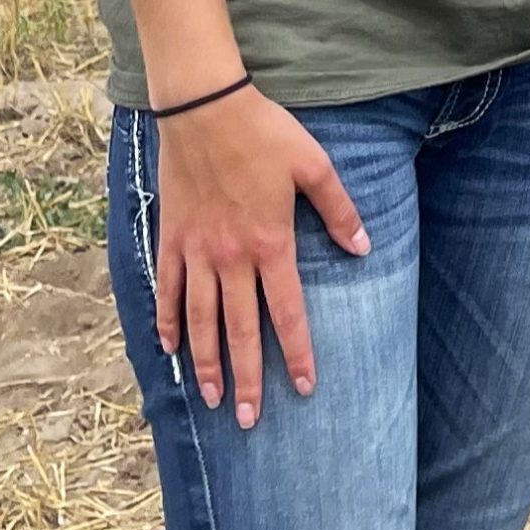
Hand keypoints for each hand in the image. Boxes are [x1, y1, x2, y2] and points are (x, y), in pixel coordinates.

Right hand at [154, 83, 368, 427]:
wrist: (205, 109)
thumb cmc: (264, 133)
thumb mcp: (315, 166)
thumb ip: (340, 210)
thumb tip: (363, 247)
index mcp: (271, 244)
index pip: (286, 312)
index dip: (296, 353)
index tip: (304, 387)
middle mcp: (231, 258)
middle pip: (239, 331)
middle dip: (247, 378)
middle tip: (248, 420)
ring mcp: (196, 251)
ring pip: (199, 321)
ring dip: (206, 363)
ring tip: (212, 399)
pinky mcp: (170, 238)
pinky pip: (166, 290)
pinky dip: (166, 322)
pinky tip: (169, 349)